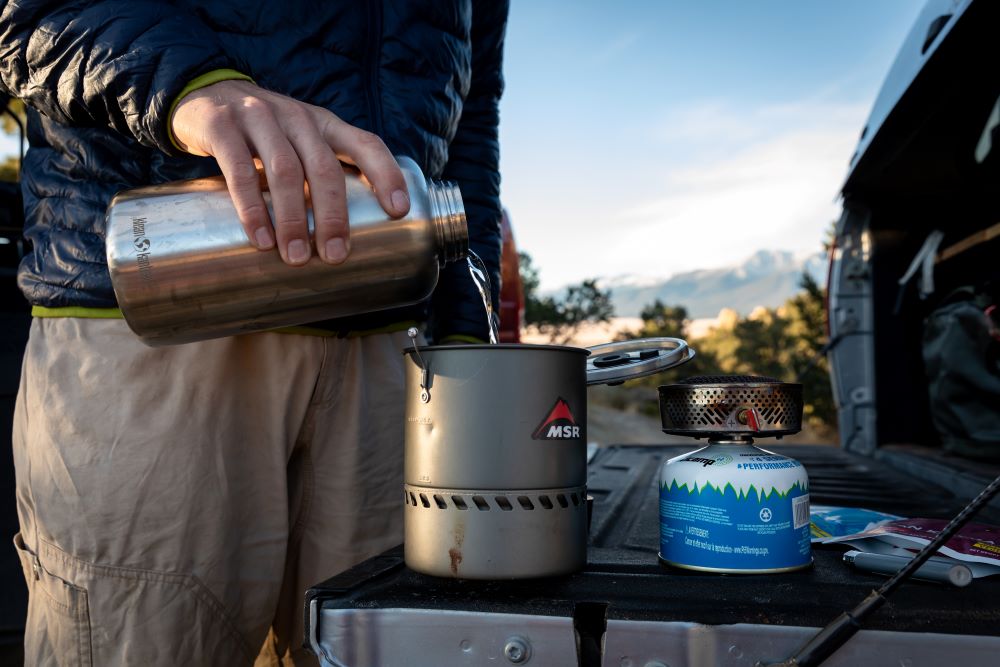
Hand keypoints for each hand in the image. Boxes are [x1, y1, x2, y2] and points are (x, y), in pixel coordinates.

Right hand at [170, 80, 409, 265]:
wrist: (204, 97)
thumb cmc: (265, 136)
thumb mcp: (300, 144)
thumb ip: (322, 176)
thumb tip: (349, 240)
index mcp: (325, 124)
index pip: (366, 143)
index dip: (386, 174)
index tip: (399, 211)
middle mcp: (298, 118)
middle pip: (324, 167)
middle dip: (333, 215)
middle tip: (335, 255)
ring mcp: (259, 118)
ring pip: (285, 171)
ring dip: (292, 219)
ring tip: (296, 257)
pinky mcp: (222, 127)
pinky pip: (239, 170)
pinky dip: (251, 208)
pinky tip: (261, 239)